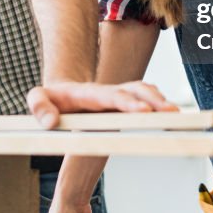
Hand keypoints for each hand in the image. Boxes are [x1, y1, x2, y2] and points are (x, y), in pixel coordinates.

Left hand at [27, 80, 177, 128]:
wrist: (61, 90)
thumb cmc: (50, 97)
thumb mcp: (36, 98)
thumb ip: (39, 107)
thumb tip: (50, 122)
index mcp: (87, 93)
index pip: (110, 96)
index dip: (127, 103)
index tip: (142, 111)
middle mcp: (107, 91)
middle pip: (134, 91)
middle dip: (153, 102)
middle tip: (171, 114)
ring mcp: (118, 95)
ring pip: (144, 91)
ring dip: (160, 102)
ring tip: (176, 116)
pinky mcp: (124, 102)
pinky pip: (146, 97)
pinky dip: (159, 103)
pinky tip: (170, 115)